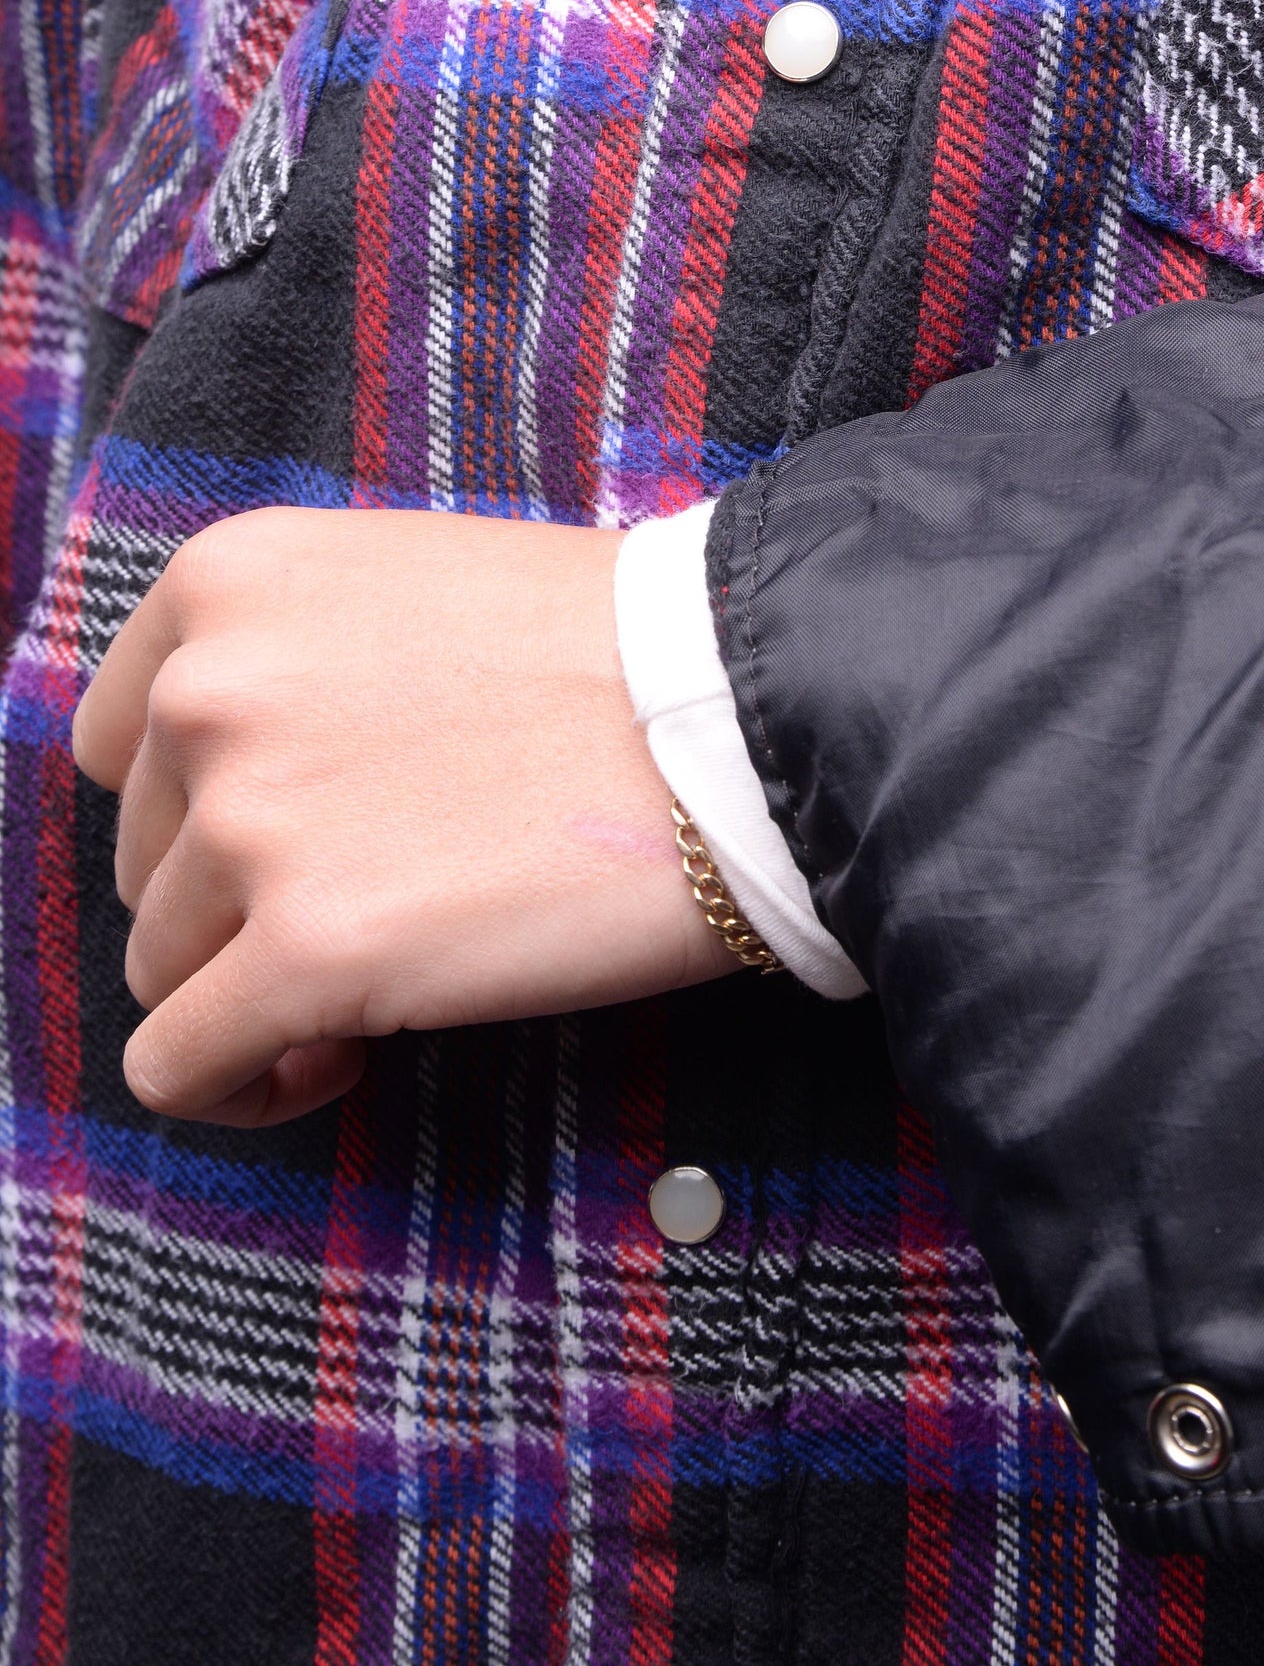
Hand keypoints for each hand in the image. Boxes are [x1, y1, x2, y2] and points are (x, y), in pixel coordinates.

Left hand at [71, 507, 735, 1128]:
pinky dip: (241, 1086)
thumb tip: (237, 788)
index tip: (286, 842)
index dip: (196, 812)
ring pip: (162, 967)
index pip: (123, 742)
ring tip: (375, 982)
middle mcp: (211, 690)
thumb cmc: (612, 651)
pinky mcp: (303, 951)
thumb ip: (295, 661)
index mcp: (229, 581)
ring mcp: (249, 824)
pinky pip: (179, 1068)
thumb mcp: (408, 590)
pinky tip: (334, 1062)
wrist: (736, 713)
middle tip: (370, 907)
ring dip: (252, 991)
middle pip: (146, 861)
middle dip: (239, 904)